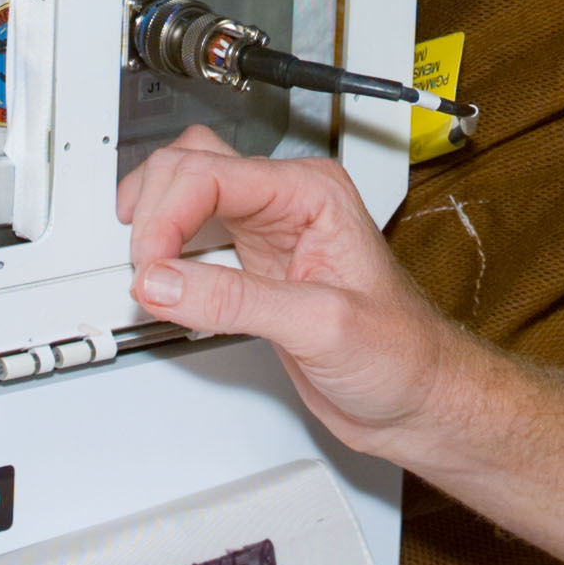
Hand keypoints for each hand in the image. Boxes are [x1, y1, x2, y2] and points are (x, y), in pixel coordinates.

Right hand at [117, 125, 470, 450]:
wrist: (418, 399)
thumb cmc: (402, 354)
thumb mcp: (320, 325)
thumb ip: (234, 300)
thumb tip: (161, 280)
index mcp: (312, 193)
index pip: (212, 173)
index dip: (168, 216)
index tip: (150, 266)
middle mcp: (287, 202)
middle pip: (190, 165)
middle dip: (154, 211)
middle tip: (145, 269)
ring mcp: (267, 232)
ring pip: (185, 192)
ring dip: (153, 222)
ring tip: (145, 270)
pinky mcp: (251, 268)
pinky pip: (191, 238)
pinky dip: (164, 253)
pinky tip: (161, 281)